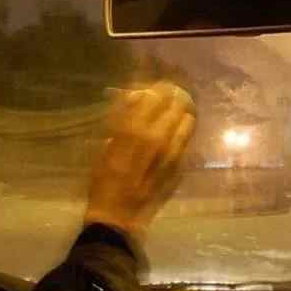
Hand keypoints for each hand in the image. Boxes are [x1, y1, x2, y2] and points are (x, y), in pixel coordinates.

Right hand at [84, 81, 195, 234]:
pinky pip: (186, 139)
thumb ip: (120, 122)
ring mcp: (171, 151)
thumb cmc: (104, 180)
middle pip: (172, 102)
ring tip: (179, 104)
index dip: (154, 83)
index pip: (150, 94)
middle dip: (171, 91)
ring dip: (182, 108)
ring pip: (185, 118)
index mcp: (131, 129)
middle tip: (169, 88)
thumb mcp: (104, 147)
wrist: (119, 214)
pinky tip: (181, 126)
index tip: (153, 77)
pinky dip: (184, 128)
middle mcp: (154, 136)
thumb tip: (132, 99)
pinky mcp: (180, 164)